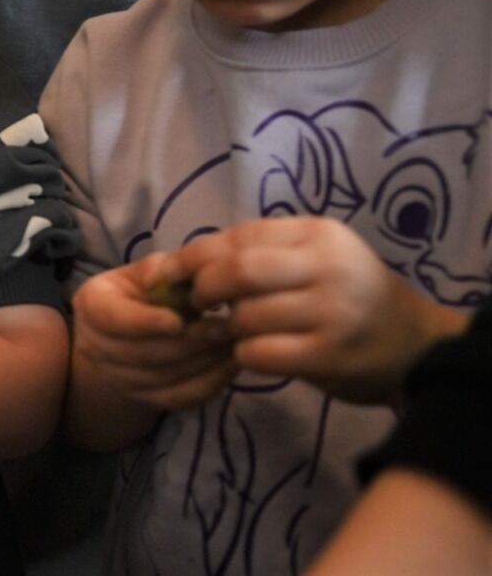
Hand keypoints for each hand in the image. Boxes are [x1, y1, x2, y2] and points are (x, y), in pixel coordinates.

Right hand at [71, 252, 237, 411]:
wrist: (136, 327)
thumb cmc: (145, 289)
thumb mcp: (150, 271)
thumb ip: (163, 272)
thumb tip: (179, 278)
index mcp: (91, 305)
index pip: (114, 319)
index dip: (146, 322)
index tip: (179, 321)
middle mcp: (94, 346)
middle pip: (142, 353)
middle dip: (187, 343)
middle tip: (225, 329)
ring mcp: (115, 377)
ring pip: (163, 379)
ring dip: (203, 362)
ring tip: (233, 343)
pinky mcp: (142, 398)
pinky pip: (178, 398)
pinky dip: (208, 383)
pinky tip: (230, 365)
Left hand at [176, 217, 466, 404]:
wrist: (416, 347)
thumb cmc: (351, 296)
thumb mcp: (317, 258)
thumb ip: (265, 253)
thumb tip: (191, 260)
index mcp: (319, 235)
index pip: (241, 236)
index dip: (198, 254)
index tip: (172, 271)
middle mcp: (327, 268)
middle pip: (238, 270)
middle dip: (205, 287)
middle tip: (195, 302)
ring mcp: (330, 312)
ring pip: (245, 314)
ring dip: (225, 325)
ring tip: (230, 329)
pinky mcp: (328, 355)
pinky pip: (259, 352)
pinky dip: (244, 353)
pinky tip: (252, 353)